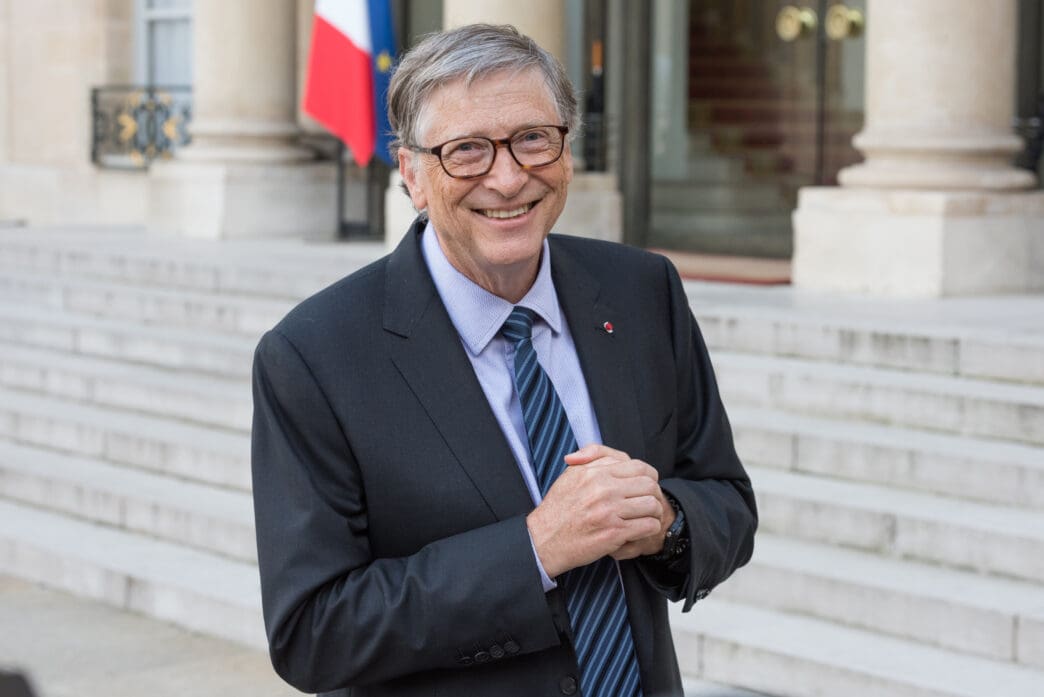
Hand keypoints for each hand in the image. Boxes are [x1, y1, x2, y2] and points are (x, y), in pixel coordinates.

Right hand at [565, 445, 675, 559]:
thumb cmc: (558, 509)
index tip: (647, 485)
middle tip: (649, 503)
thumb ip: (593, 459)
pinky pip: (648, 526)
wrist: (544, 539)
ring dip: (654, 512)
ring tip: (646, 517)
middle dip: (654, 494)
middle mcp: (604, 489)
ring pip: (652, 505)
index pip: (639, 467)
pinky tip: (640, 530)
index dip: (649, 476)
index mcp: (595, 473)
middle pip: (649, 485)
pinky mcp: (614, 533)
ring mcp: (610, 511)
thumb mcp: (570, 475)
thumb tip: (614, 458)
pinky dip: (649, 528)